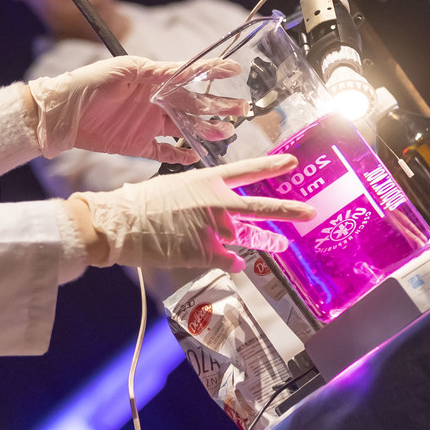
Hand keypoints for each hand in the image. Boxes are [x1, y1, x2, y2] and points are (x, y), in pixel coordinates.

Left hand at [29, 55, 241, 162]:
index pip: (187, 74)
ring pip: (184, 128)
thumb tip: (181, 70)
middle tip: (241, 109)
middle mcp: (154, 101)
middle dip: (217, 106)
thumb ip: (151, 71)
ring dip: (204, 130)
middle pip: (192, 105)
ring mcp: (147, 123)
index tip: (234, 70)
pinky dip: (180, 154)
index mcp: (152, 79)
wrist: (60, 114)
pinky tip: (196, 155)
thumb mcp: (120, 70)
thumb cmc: (87, 84)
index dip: (210, 72)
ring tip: (225, 133)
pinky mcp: (137, 144)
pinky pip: (164, 152)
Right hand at [69, 153, 314, 270]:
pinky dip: (234, 262)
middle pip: (260, 206)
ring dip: (266, 242)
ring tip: (281, 245)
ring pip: (248, 237)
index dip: (271, 168)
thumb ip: (195, 196)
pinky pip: (230, 260)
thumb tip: (207, 206)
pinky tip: (236, 263)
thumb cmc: (137, 203)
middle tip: (310, 212)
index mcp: (205, 181)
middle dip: (288, 209)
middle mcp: (215, 203)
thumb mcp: (170, 187)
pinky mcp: (206, 253)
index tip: (292, 165)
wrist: (120, 224)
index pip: (246, 171)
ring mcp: (213, 229)